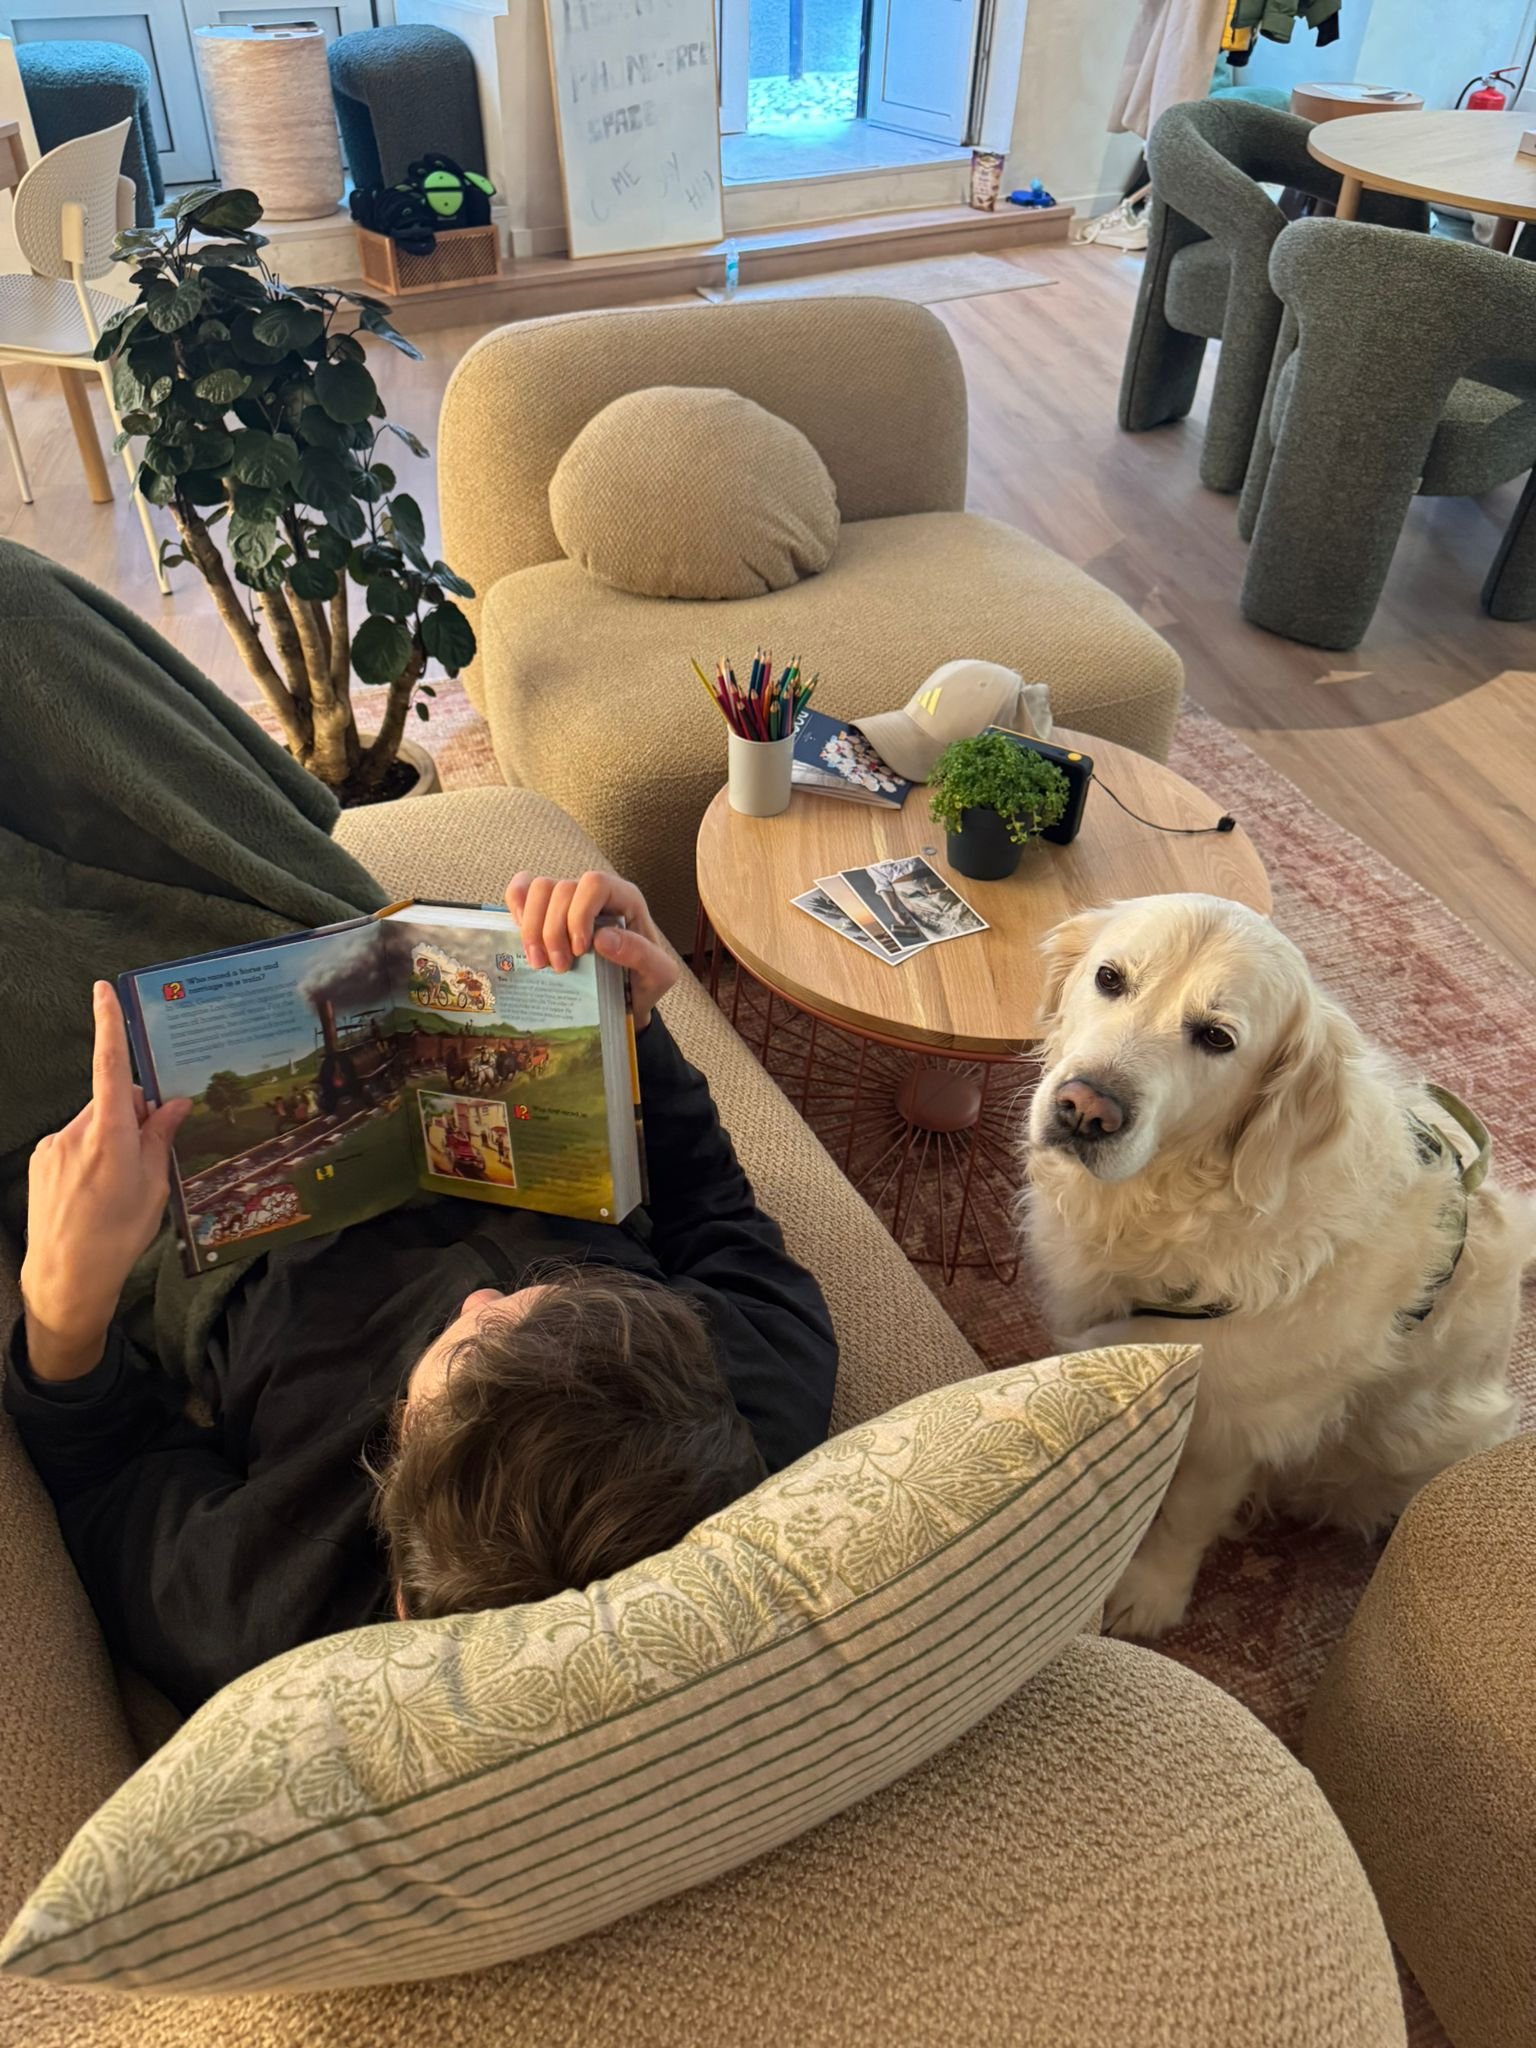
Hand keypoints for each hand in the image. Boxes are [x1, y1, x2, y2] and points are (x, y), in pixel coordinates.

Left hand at [20, 983, 189, 1380]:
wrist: (65, 1277)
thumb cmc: (118, 1235)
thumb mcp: (154, 1187)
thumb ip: (161, 1138)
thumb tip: (175, 1103)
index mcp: (111, 1135)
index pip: (110, 1067)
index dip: (108, 1026)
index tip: (103, 991)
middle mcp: (77, 1132)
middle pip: (112, 1101)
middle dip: (133, 1114)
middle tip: (151, 1152)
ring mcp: (55, 1146)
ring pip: (94, 1123)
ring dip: (110, 1138)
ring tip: (120, 1185)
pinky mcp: (42, 1161)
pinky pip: (75, 1142)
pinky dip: (91, 1155)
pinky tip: (96, 1191)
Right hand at [505, 871, 676, 1030]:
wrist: (622, 999)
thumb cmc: (642, 982)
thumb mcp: (658, 975)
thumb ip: (643, 955)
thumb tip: (603, 939)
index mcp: (624, 898)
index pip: (595, 884)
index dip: (580, 914)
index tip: (580, 950)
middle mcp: (594, 893)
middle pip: (561, 889)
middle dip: (553, 932)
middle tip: (559, 968)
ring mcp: (567, 899)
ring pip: (538, 888)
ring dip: (532, 927)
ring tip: (539, 962)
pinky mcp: (544, 909)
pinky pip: (521, 890)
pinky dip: (516, 906)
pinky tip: (521, 936)